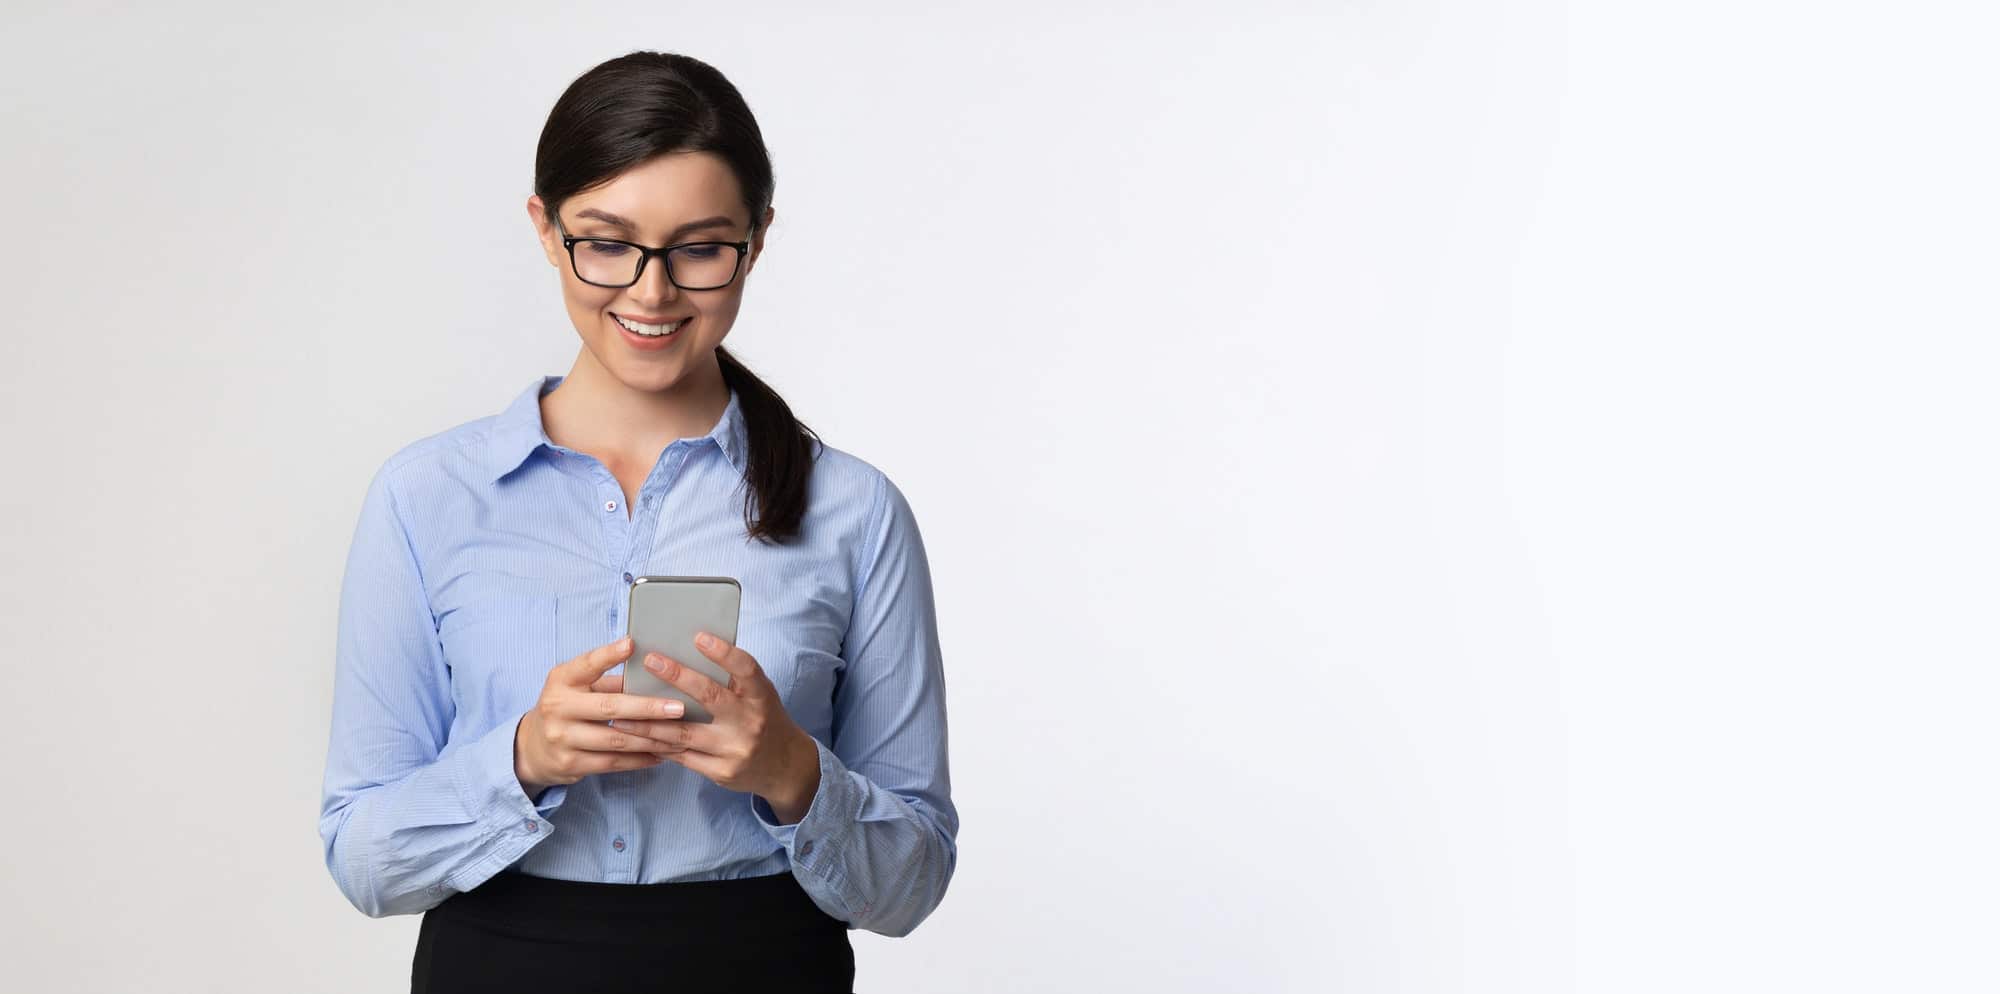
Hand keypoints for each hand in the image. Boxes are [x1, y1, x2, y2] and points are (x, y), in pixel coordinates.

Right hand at [513, 635, 690, 792]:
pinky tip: (661, 754)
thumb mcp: (577, 687)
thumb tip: (654, 672)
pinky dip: (640, 759)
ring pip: (616, 739)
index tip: (632, 643)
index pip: (586, 664)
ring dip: (652, 739)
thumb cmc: (567, 707)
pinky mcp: (571, 763)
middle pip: (609, 707)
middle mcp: (558, 707)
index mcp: (561, 680)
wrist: (532, 747)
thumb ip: (608, 680)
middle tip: (679, 708)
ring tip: (679, 735)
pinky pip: (613, 763)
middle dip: (648, 708)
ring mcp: (563, 738)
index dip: (609, 654)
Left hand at [605, 631, 820, 819]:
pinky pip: (682, 757)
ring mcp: (734, 749)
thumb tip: (690, 650)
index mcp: (762, 697)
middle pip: (710, 696)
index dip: (724, 652)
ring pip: (683, 733)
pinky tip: (637, 736)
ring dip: (648, 722)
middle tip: (650, 660)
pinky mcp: (720, 772)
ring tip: (620, 712)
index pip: (746, 669)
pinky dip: (658, 745)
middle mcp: (749, 722)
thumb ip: (734, 679)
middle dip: (677, 676)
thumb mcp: (760, 695)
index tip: (699, 636)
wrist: (785, 767)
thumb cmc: (765, 719)